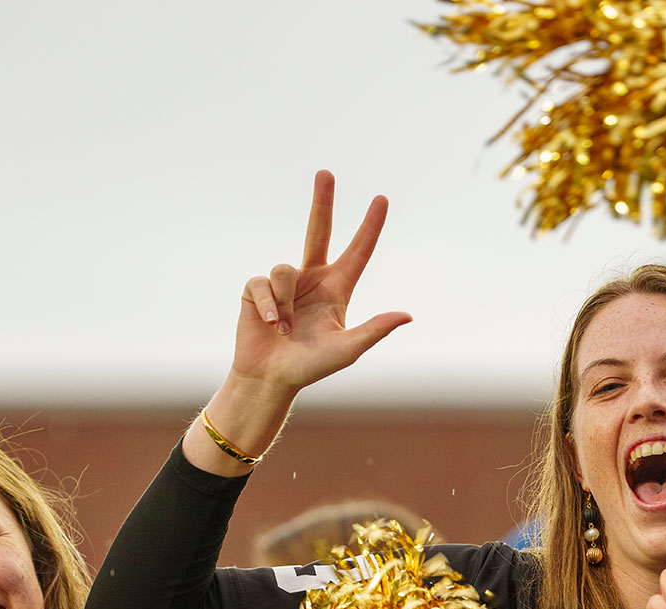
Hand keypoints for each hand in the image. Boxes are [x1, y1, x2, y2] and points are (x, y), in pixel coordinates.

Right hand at [231, 171, 411, 397]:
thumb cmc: (310, 367)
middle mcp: (312, 278)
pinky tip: (269, 323)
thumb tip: (407, 315)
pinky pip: (263, 283)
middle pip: (318, 230)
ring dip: (285, 303)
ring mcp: (284, 282)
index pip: (358, 252)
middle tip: (326, 172)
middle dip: (322, 201)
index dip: (370, 226)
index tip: (381, 198)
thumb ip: (374, 331)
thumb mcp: (346, 350)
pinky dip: (268, 305)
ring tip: (284, 328)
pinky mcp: (258, 288)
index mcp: (336, 289)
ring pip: (284, 269)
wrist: (269, 378)